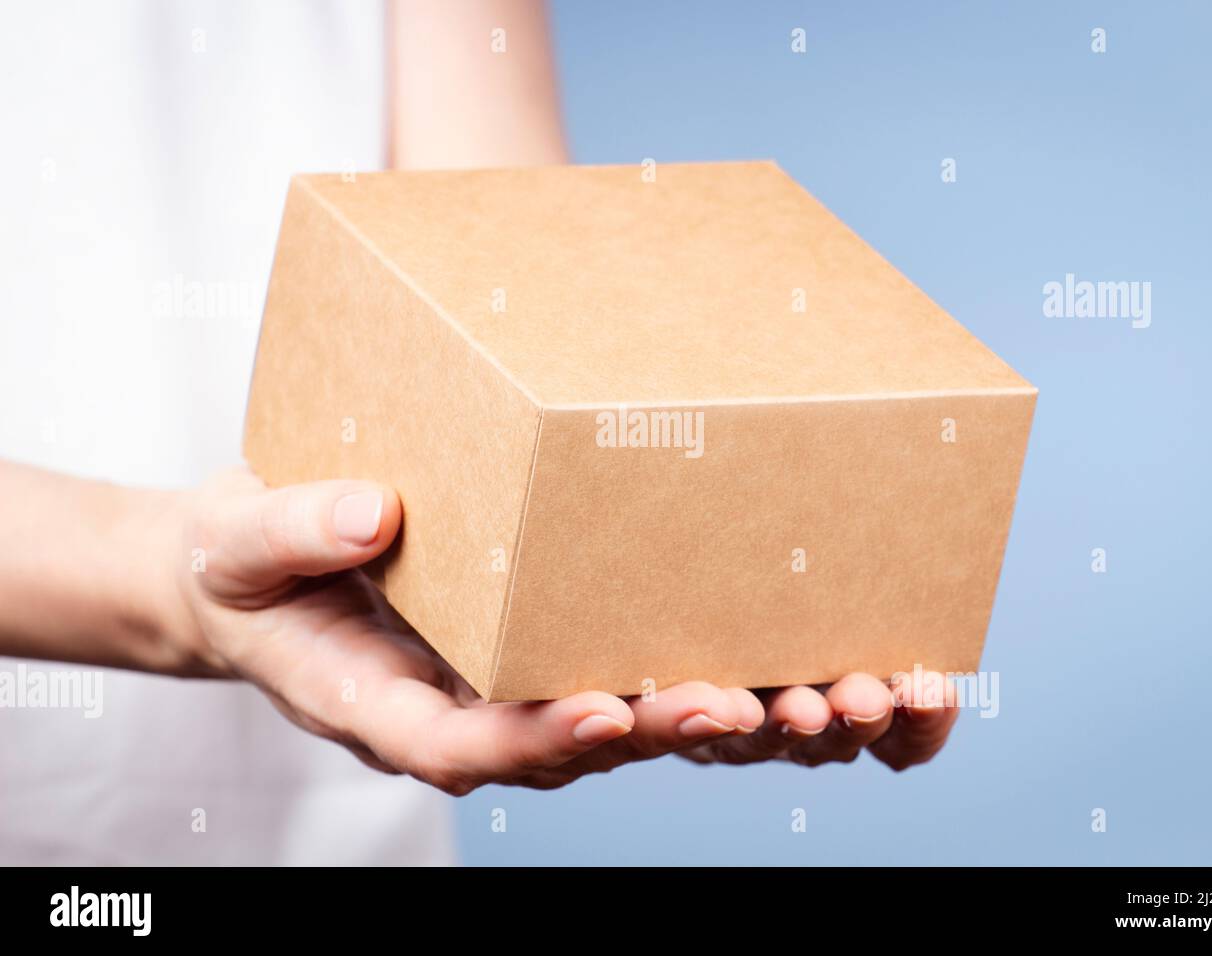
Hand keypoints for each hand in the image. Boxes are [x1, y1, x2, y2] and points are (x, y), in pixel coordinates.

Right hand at [157, 468, 956, 793]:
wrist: (275, 570)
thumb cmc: (253, 570)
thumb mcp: (242, 546)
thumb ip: (290, 531)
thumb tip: (367, 513)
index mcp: (405, 708)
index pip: (480, 744)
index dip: (547, 738)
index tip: (612, 710)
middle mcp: (494, 713)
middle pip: (606, 744)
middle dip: (699, 729)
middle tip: (789, 707)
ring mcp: (549, 685)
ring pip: (666, 723)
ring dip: (769, 715)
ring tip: (868, 694)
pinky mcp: (591, 646)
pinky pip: (682, 671)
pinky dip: (768, 672)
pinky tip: (853, 656)